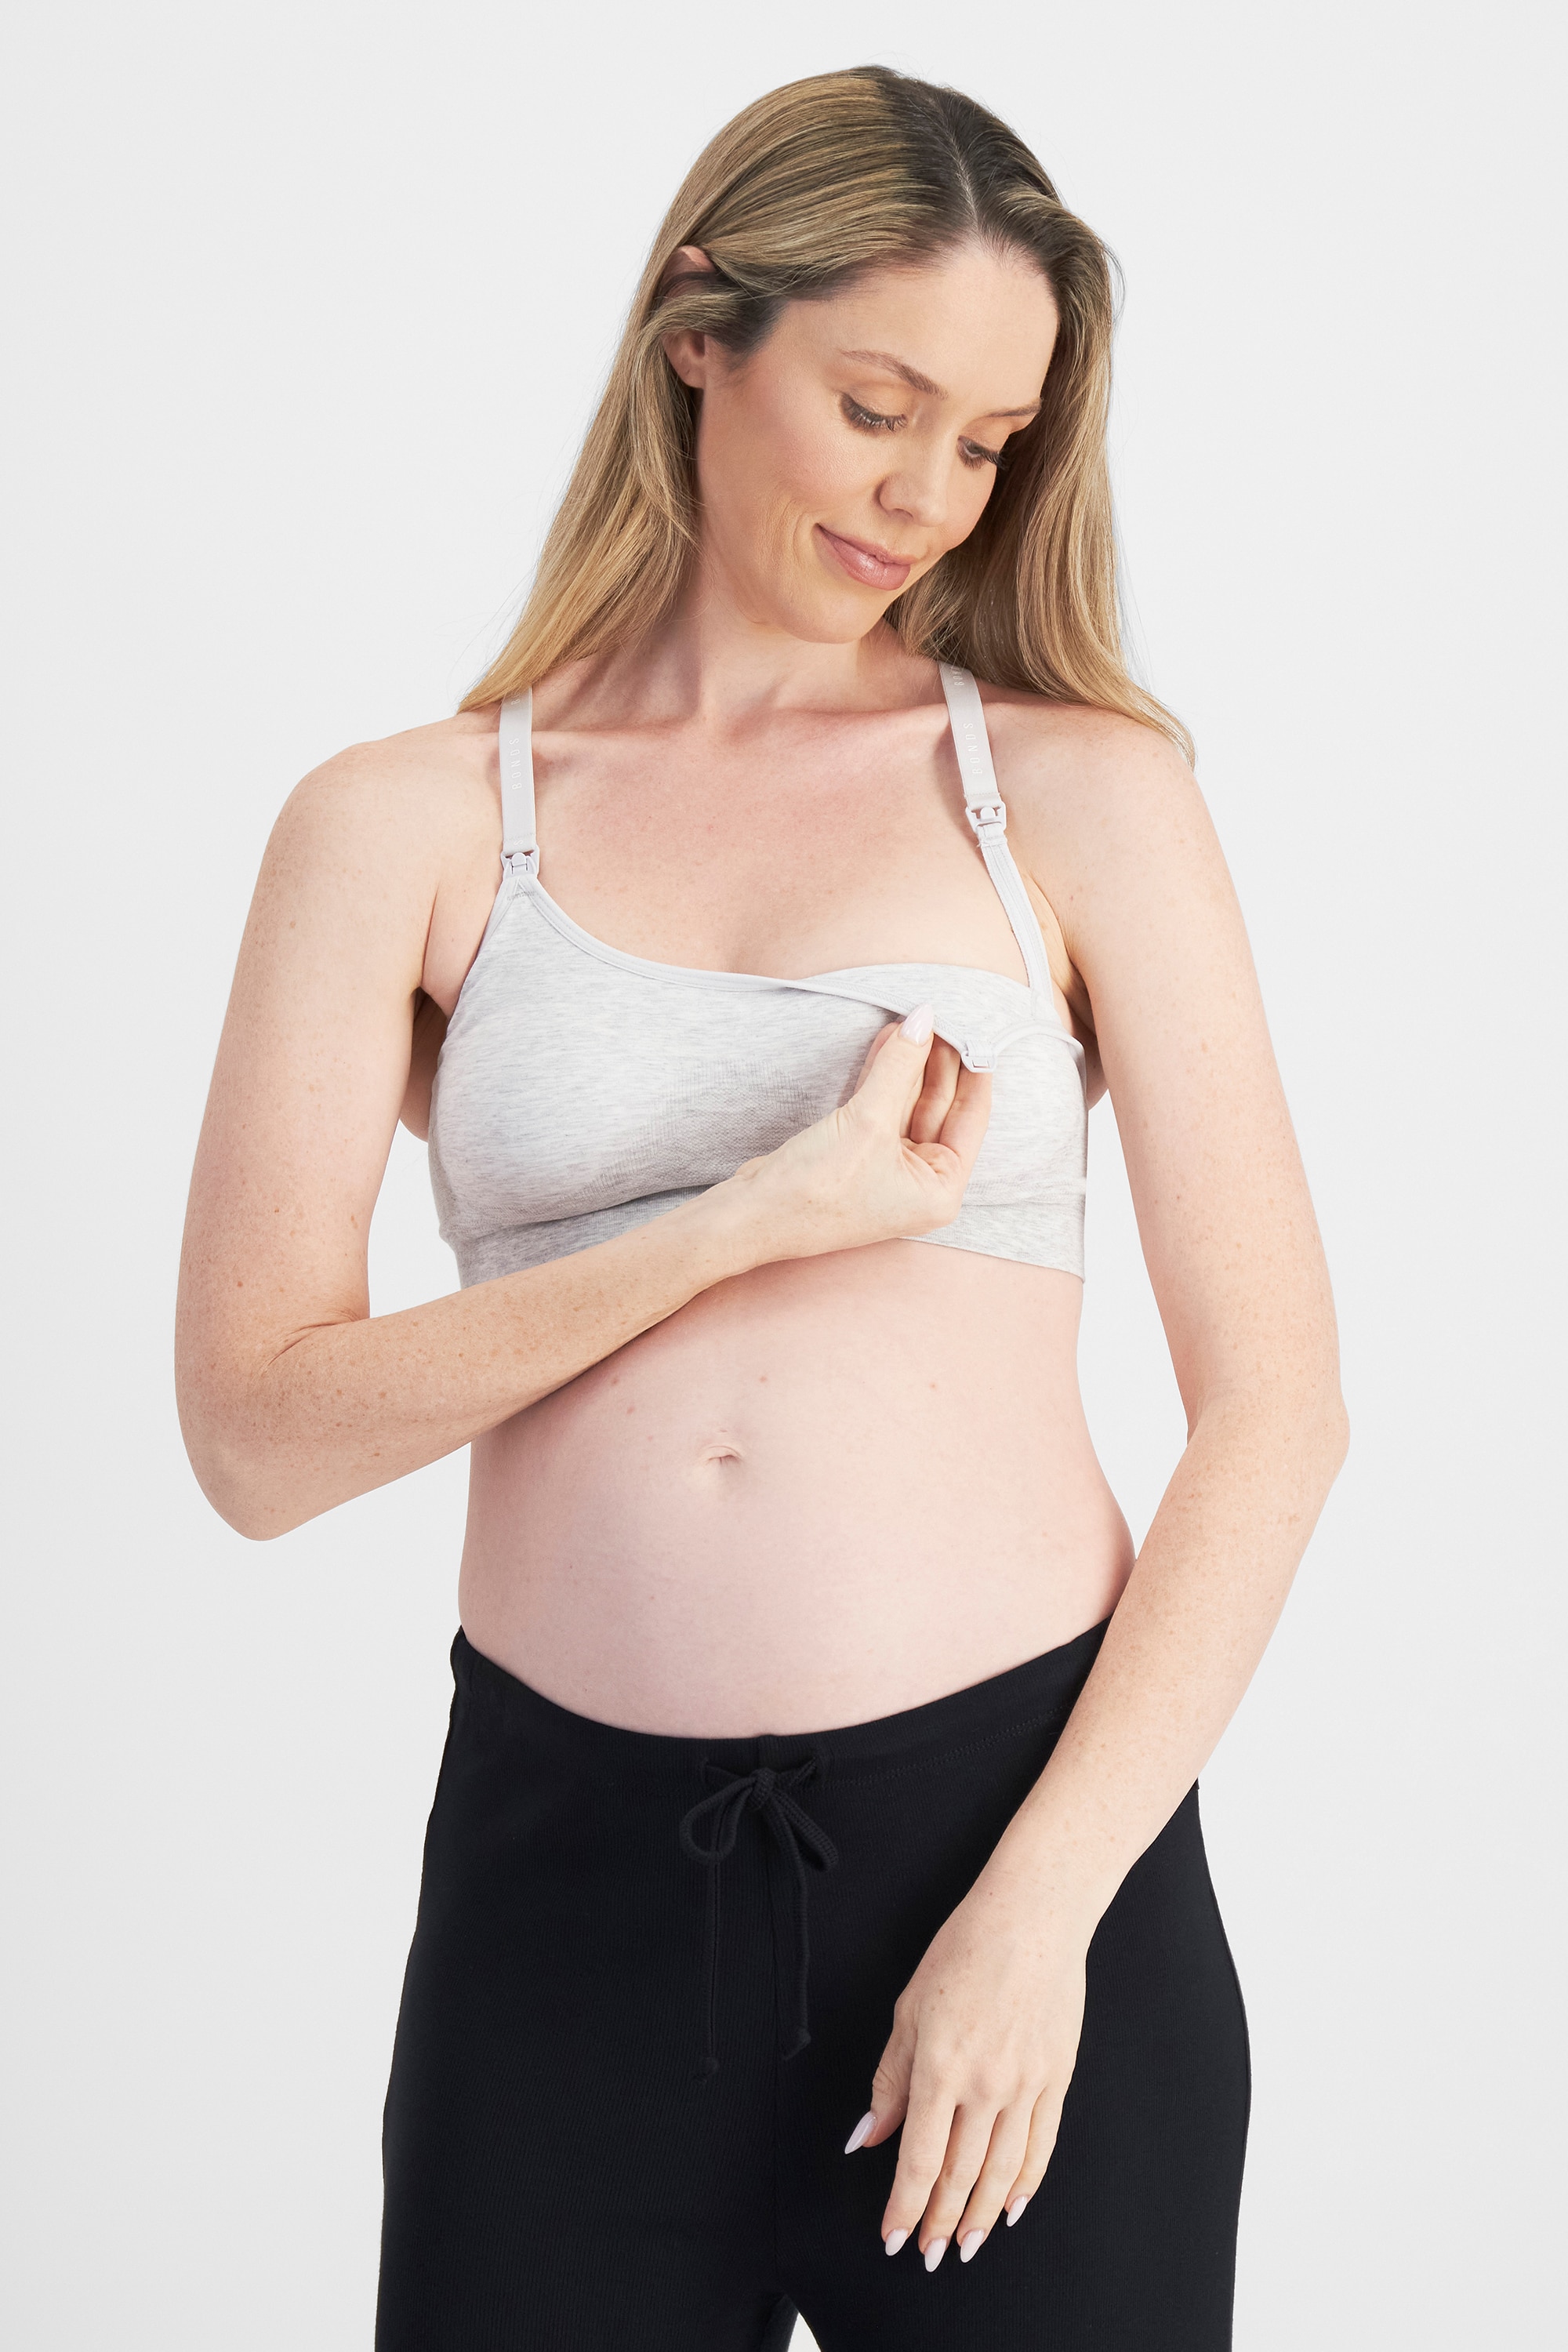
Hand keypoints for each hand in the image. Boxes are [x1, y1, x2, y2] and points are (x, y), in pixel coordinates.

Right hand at [718, 1005, 991, 1263]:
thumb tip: (924, 1019)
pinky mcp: (860, 1154)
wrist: (752, 1214)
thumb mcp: (868, 1122)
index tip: (974, 1030)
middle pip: (939, 1109)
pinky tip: (889, 1041)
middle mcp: (921, 1183)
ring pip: (908, 1104)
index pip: (970, 1119)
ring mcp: (890, 1169)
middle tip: (938, 1017)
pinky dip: (884, 1076)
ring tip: (911, 1020)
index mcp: (940, 1191)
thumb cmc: (816, 1189)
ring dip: (907, 1064)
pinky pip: (882, 1107)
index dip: (974, 1072)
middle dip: (936, 1062)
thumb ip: (900, 1067)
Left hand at [844, 1870, 1092, 2270]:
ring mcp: (1027, 2084)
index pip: (917, 2159)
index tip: (893, 2238)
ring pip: (1001, 2171)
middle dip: (939, 2221)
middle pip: (959, 2174)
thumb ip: (890, 2079)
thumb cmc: (964, 1951)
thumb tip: (869, 2136)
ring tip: (965, 2245)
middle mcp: (985, 2085)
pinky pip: (1041, 2146)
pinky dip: (1025, 2183)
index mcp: (940, 2067)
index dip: (904, 2207)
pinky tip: (1010, 2206)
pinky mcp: (1056, 2078)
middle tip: (928, 2253)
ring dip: (980, 2215)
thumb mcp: (909, 2009)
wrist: (1034, 1917)